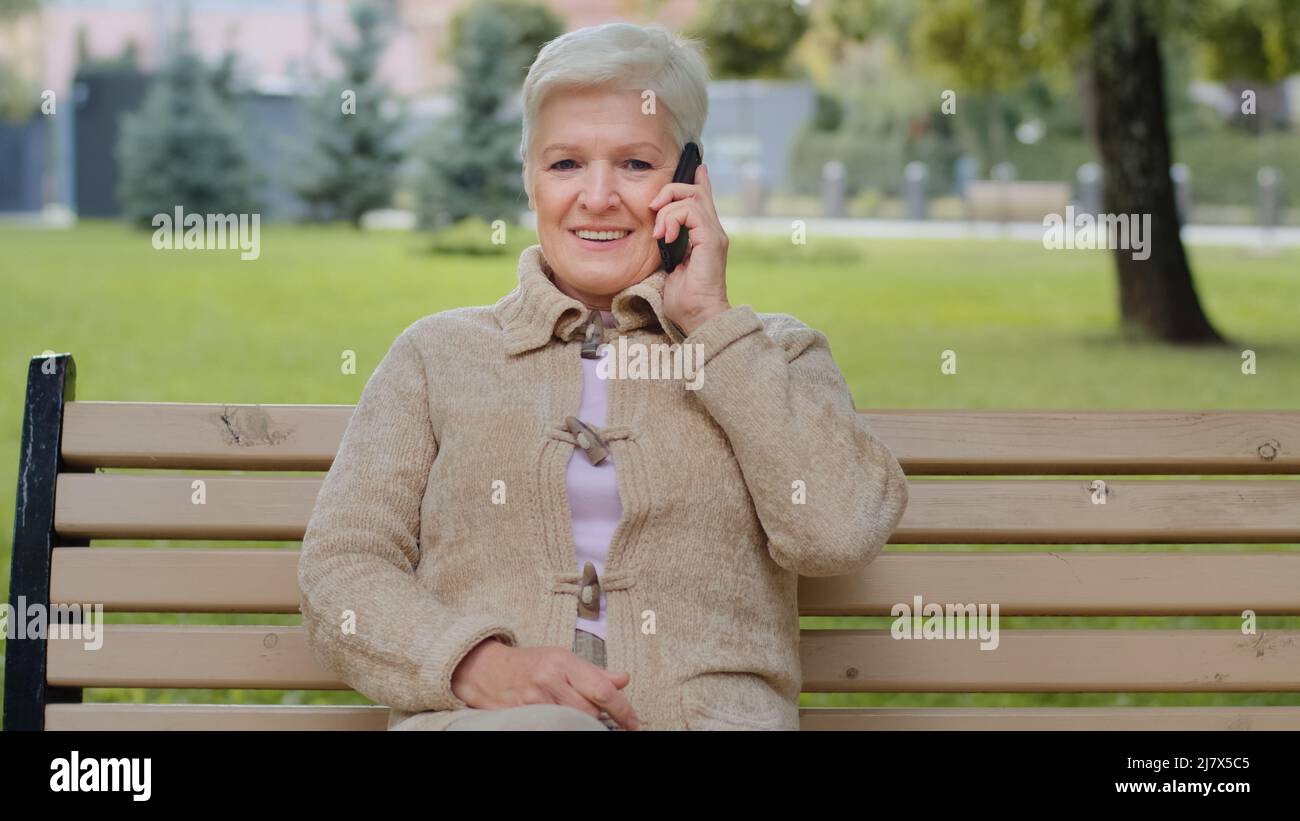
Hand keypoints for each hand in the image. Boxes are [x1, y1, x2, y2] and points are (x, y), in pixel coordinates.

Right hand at [450, 638, 640, 729]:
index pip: (602, 688)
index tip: (633, 723)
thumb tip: (623, 679)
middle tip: (599, 718)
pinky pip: (553, 727)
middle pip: (589, 710)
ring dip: (580, 723)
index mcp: (562, 662)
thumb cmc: (527, 663)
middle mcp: (549, 680)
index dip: (623, 709)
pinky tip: (562, 722)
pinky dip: (563, 726)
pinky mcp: (522, 716)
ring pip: (573, 722)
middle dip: (598, 717)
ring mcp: (534, 700)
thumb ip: (594, 672)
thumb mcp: (562, 658)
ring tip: (575, 716)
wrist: (485, 670)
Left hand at [649, 162, 730, 336]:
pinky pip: (690, 211)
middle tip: (652, 209)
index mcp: (704, 235)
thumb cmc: (683, 299)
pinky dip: (672, 219)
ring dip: (667, 209)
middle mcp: (713, 230)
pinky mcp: (711, 240)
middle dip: (669, 190)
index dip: (697, 179)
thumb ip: (668, 246)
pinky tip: (665, 237)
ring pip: (691, 196)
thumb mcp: (670, 265)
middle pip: (695, 190)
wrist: (699, 317)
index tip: (695, 166)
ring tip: (658, 232)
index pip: (703, 198)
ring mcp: (714, 234)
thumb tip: (658, 235)